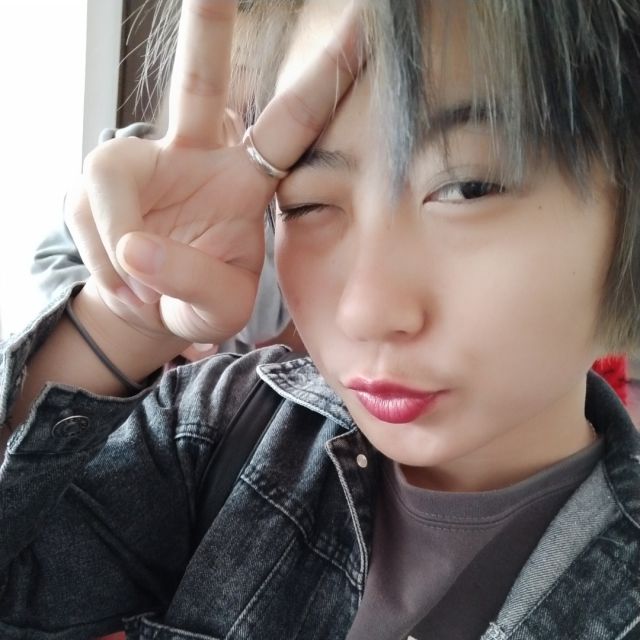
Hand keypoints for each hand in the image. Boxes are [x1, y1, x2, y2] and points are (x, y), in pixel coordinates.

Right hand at [65, 0, 361, 347]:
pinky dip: (105, 266)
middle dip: (206, 27)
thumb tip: (133, 247)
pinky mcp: (98, 183)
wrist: (152, 308)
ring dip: (122, 250)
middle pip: (199, 81)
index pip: (290, 126)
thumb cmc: (199, 300)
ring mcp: (144, 162)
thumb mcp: (215, 308)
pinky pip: (90, 219)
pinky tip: (126, 285)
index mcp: (246, 181)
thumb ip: (189, 282)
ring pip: (112, 172)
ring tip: (143, 295)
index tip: (361, 31)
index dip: (322, 81)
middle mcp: (197, 155)